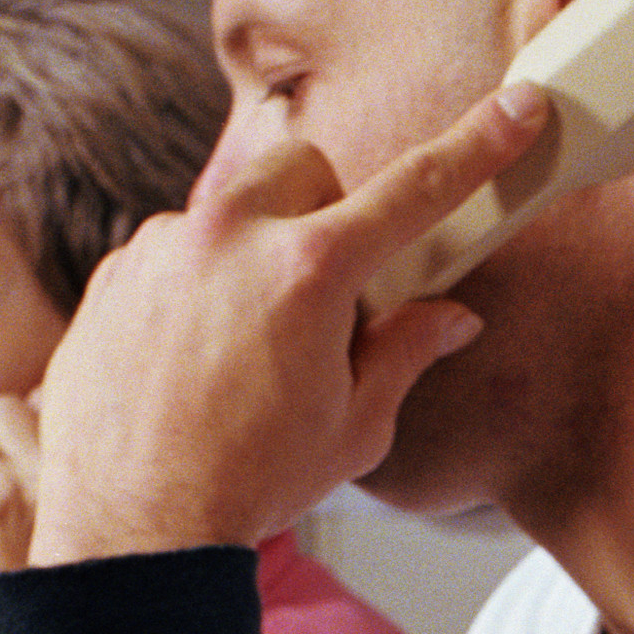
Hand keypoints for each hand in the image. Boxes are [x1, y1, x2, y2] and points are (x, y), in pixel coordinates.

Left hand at [24, 82, 549, 561]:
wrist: (133, 523)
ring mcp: (165, 246)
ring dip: (257, 253)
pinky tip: (198, 361)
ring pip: (233, 209)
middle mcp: (232, 235)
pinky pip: (177, 252)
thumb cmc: (248, 483)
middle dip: (326, 209)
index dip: (477, 149)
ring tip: (251, 346)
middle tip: (331, 291)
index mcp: (311, 272)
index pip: (415, 191)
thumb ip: (405, 354)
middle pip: (303, 165)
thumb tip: (448, 319)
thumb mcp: (355, 428)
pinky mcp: (117, 269)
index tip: (516, 110)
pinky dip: (200, 289)